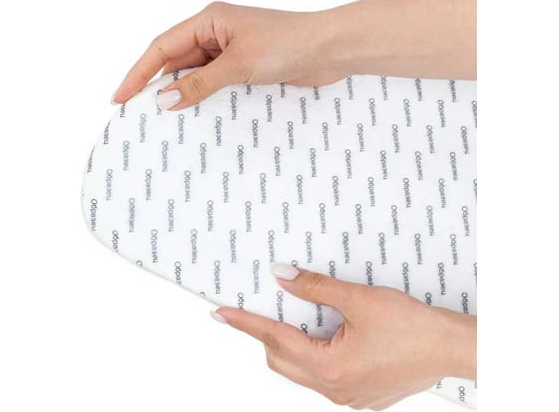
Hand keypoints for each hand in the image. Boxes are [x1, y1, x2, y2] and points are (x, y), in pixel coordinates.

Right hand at [112, 2, 342, 109]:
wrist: (329, 50)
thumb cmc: (288, 43)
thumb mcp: (238, 64)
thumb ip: (201, 83)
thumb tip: (166, 100)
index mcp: (209, 20)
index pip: (163, 47)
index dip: (139, 73)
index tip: (121, 97)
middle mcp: (217, 33)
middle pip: (177, 62)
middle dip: (160, 87)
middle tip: (141, 116)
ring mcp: (232, 52)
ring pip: (197, 75)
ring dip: (185, 96)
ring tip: (168, 123)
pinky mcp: (246, 68)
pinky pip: (217, 84)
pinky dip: (207, 99)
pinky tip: (199, 117)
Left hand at [212, 264, 475, 409]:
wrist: (451, 347)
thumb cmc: (411, 325)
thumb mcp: (358, 298)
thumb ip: (315, 287)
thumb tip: (281, 275)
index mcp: (330, 367)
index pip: (274, 340)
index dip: (245, 323)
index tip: (221, 313)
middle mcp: (335, 389)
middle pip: (282, 360)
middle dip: (265, 335)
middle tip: (256, 311)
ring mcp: (349, 396)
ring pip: (302, 370)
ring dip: (291, 345)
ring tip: (292, 318)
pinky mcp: (362, 394)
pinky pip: (324, 376)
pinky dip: (314, 354)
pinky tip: (324, 335)